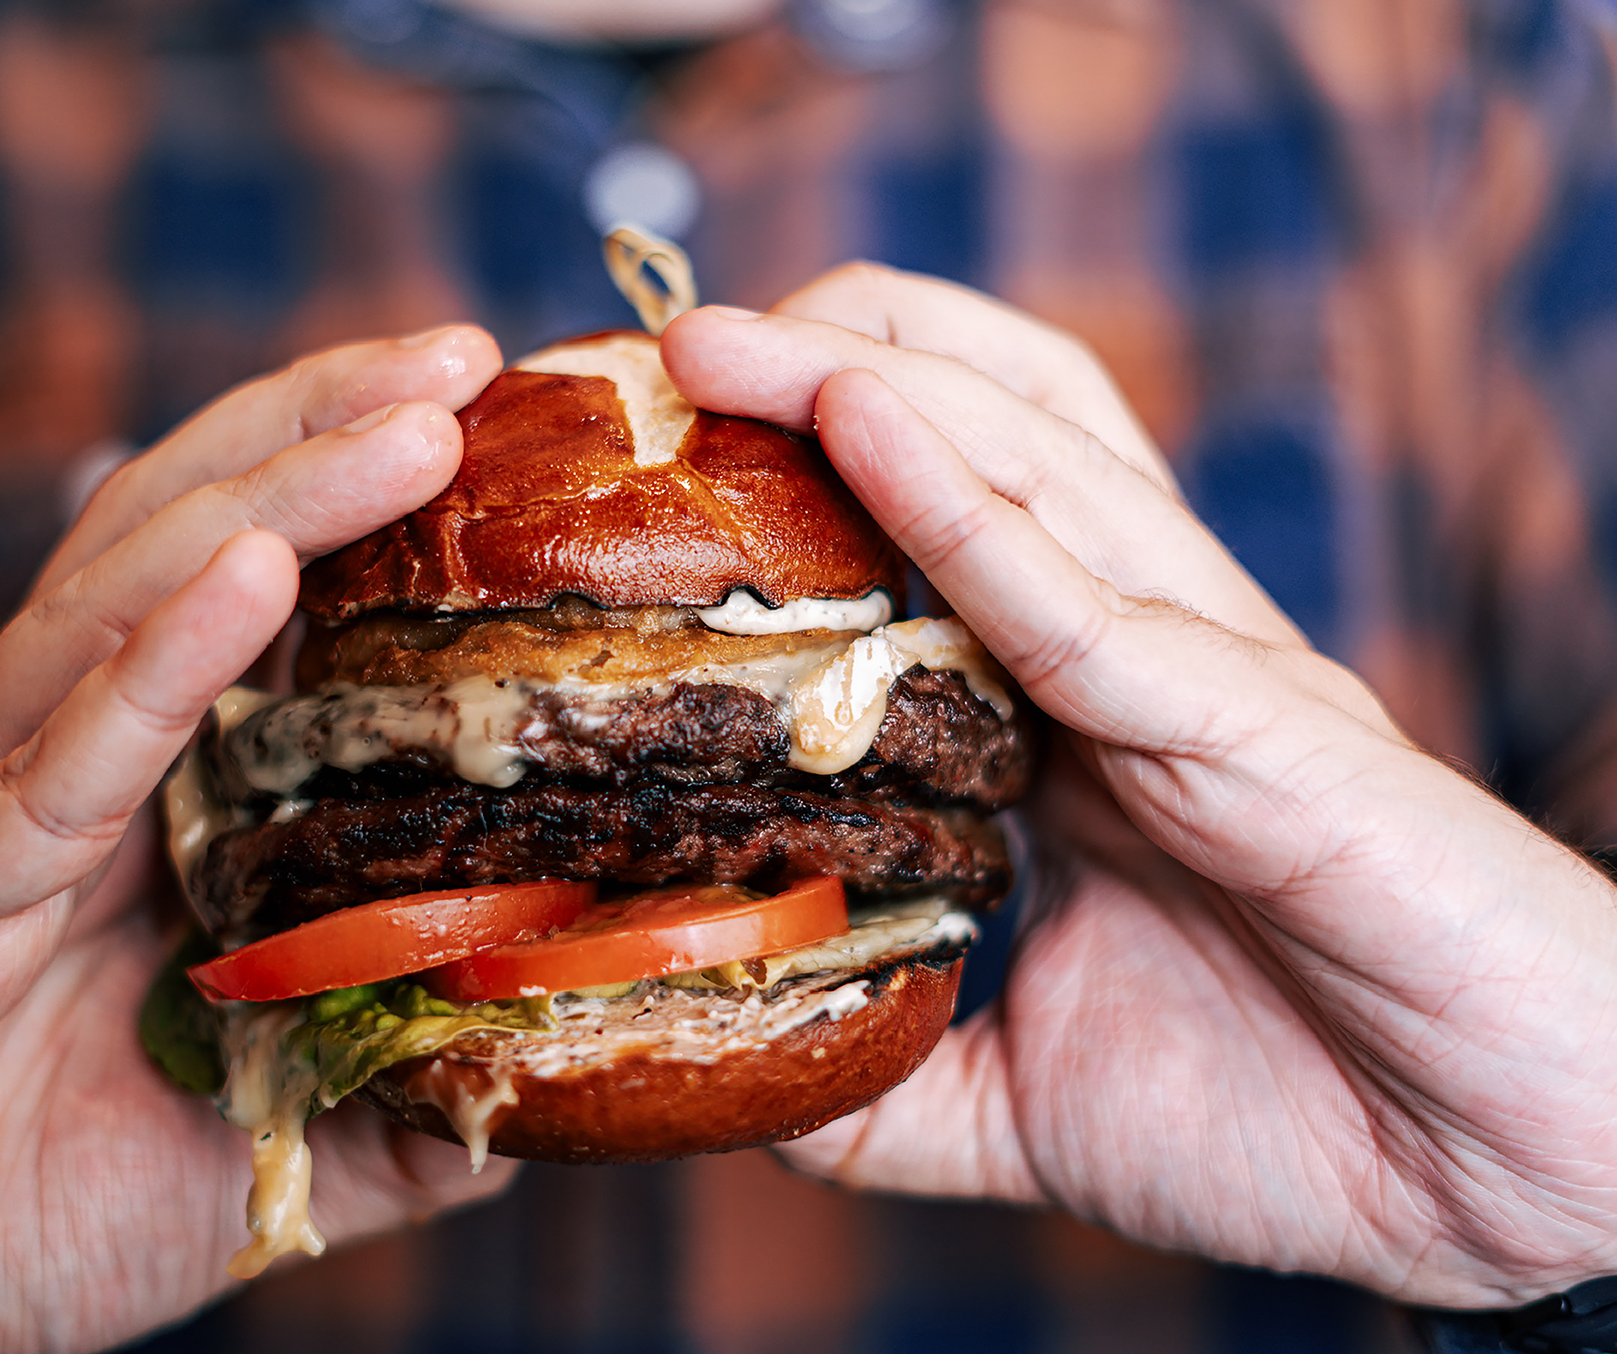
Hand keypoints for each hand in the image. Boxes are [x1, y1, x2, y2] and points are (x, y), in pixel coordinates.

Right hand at [0, 328, 508, 1352]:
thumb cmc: (33, 1218)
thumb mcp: (266, 1146)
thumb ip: (397, 1089)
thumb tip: (545, 1051)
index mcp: (129, 799)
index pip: (243, 591)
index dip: (353, 495)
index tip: (492, 427)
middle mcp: (46, 768)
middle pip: (185, 539)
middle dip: (322, 429)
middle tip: (465, 357)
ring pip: (118, 606)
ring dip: (272, 497)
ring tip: (409, 420)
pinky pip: (44, 763)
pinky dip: (151, 662)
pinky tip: (252, 574)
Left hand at [664, 267, 1616, 1308]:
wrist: (1508, 1175)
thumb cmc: (1292, 1118)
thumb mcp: (1026, 1102)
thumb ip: (889, 1077)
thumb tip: (746, 1074)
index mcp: (1074, 727)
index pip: (929, 543)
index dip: (794, 480)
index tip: (648, 464)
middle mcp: (1132, 662)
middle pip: (978, 446)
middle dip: (820, 370)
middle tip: (668, 351)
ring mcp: (1201, 674)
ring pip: (1033, 469)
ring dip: (868, 383)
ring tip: (725, 336)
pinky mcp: (1263, 726)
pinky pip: (1090, 596)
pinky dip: (968, 505)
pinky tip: (861, 419)